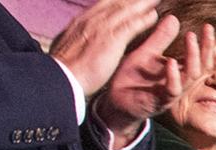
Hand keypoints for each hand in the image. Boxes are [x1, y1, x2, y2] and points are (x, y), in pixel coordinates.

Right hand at [49, 0, 165, 97]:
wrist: (61, 77)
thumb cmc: (64, 68)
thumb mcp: (66, 45)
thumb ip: (75, 37)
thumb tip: (73, 36)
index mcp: (81, 21)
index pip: (102, 5)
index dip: (116, 0)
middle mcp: (91, 20)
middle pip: (115, 3)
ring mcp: (102, 28)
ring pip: (125, 10)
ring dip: (142, 3)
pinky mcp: (112, 39)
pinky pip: (131, 25)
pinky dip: (143, 20)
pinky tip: (154, 16)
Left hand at [89, 15, 215, 147]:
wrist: (115, 100)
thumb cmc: (131, 77)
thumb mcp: (146, 53)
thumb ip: (160, 38)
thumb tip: (174, 18)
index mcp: (178, 71)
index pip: (200, 58)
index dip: (206, 43)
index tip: (207, 26)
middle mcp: (179, 82)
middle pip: (202, 66)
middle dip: (206, 48)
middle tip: (206, 30)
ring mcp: (171, 92)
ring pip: (191, 77)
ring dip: (193, 57)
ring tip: (191, 38)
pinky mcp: (160, 101)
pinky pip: (172, 90)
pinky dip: (173, 76)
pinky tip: (170, 62)